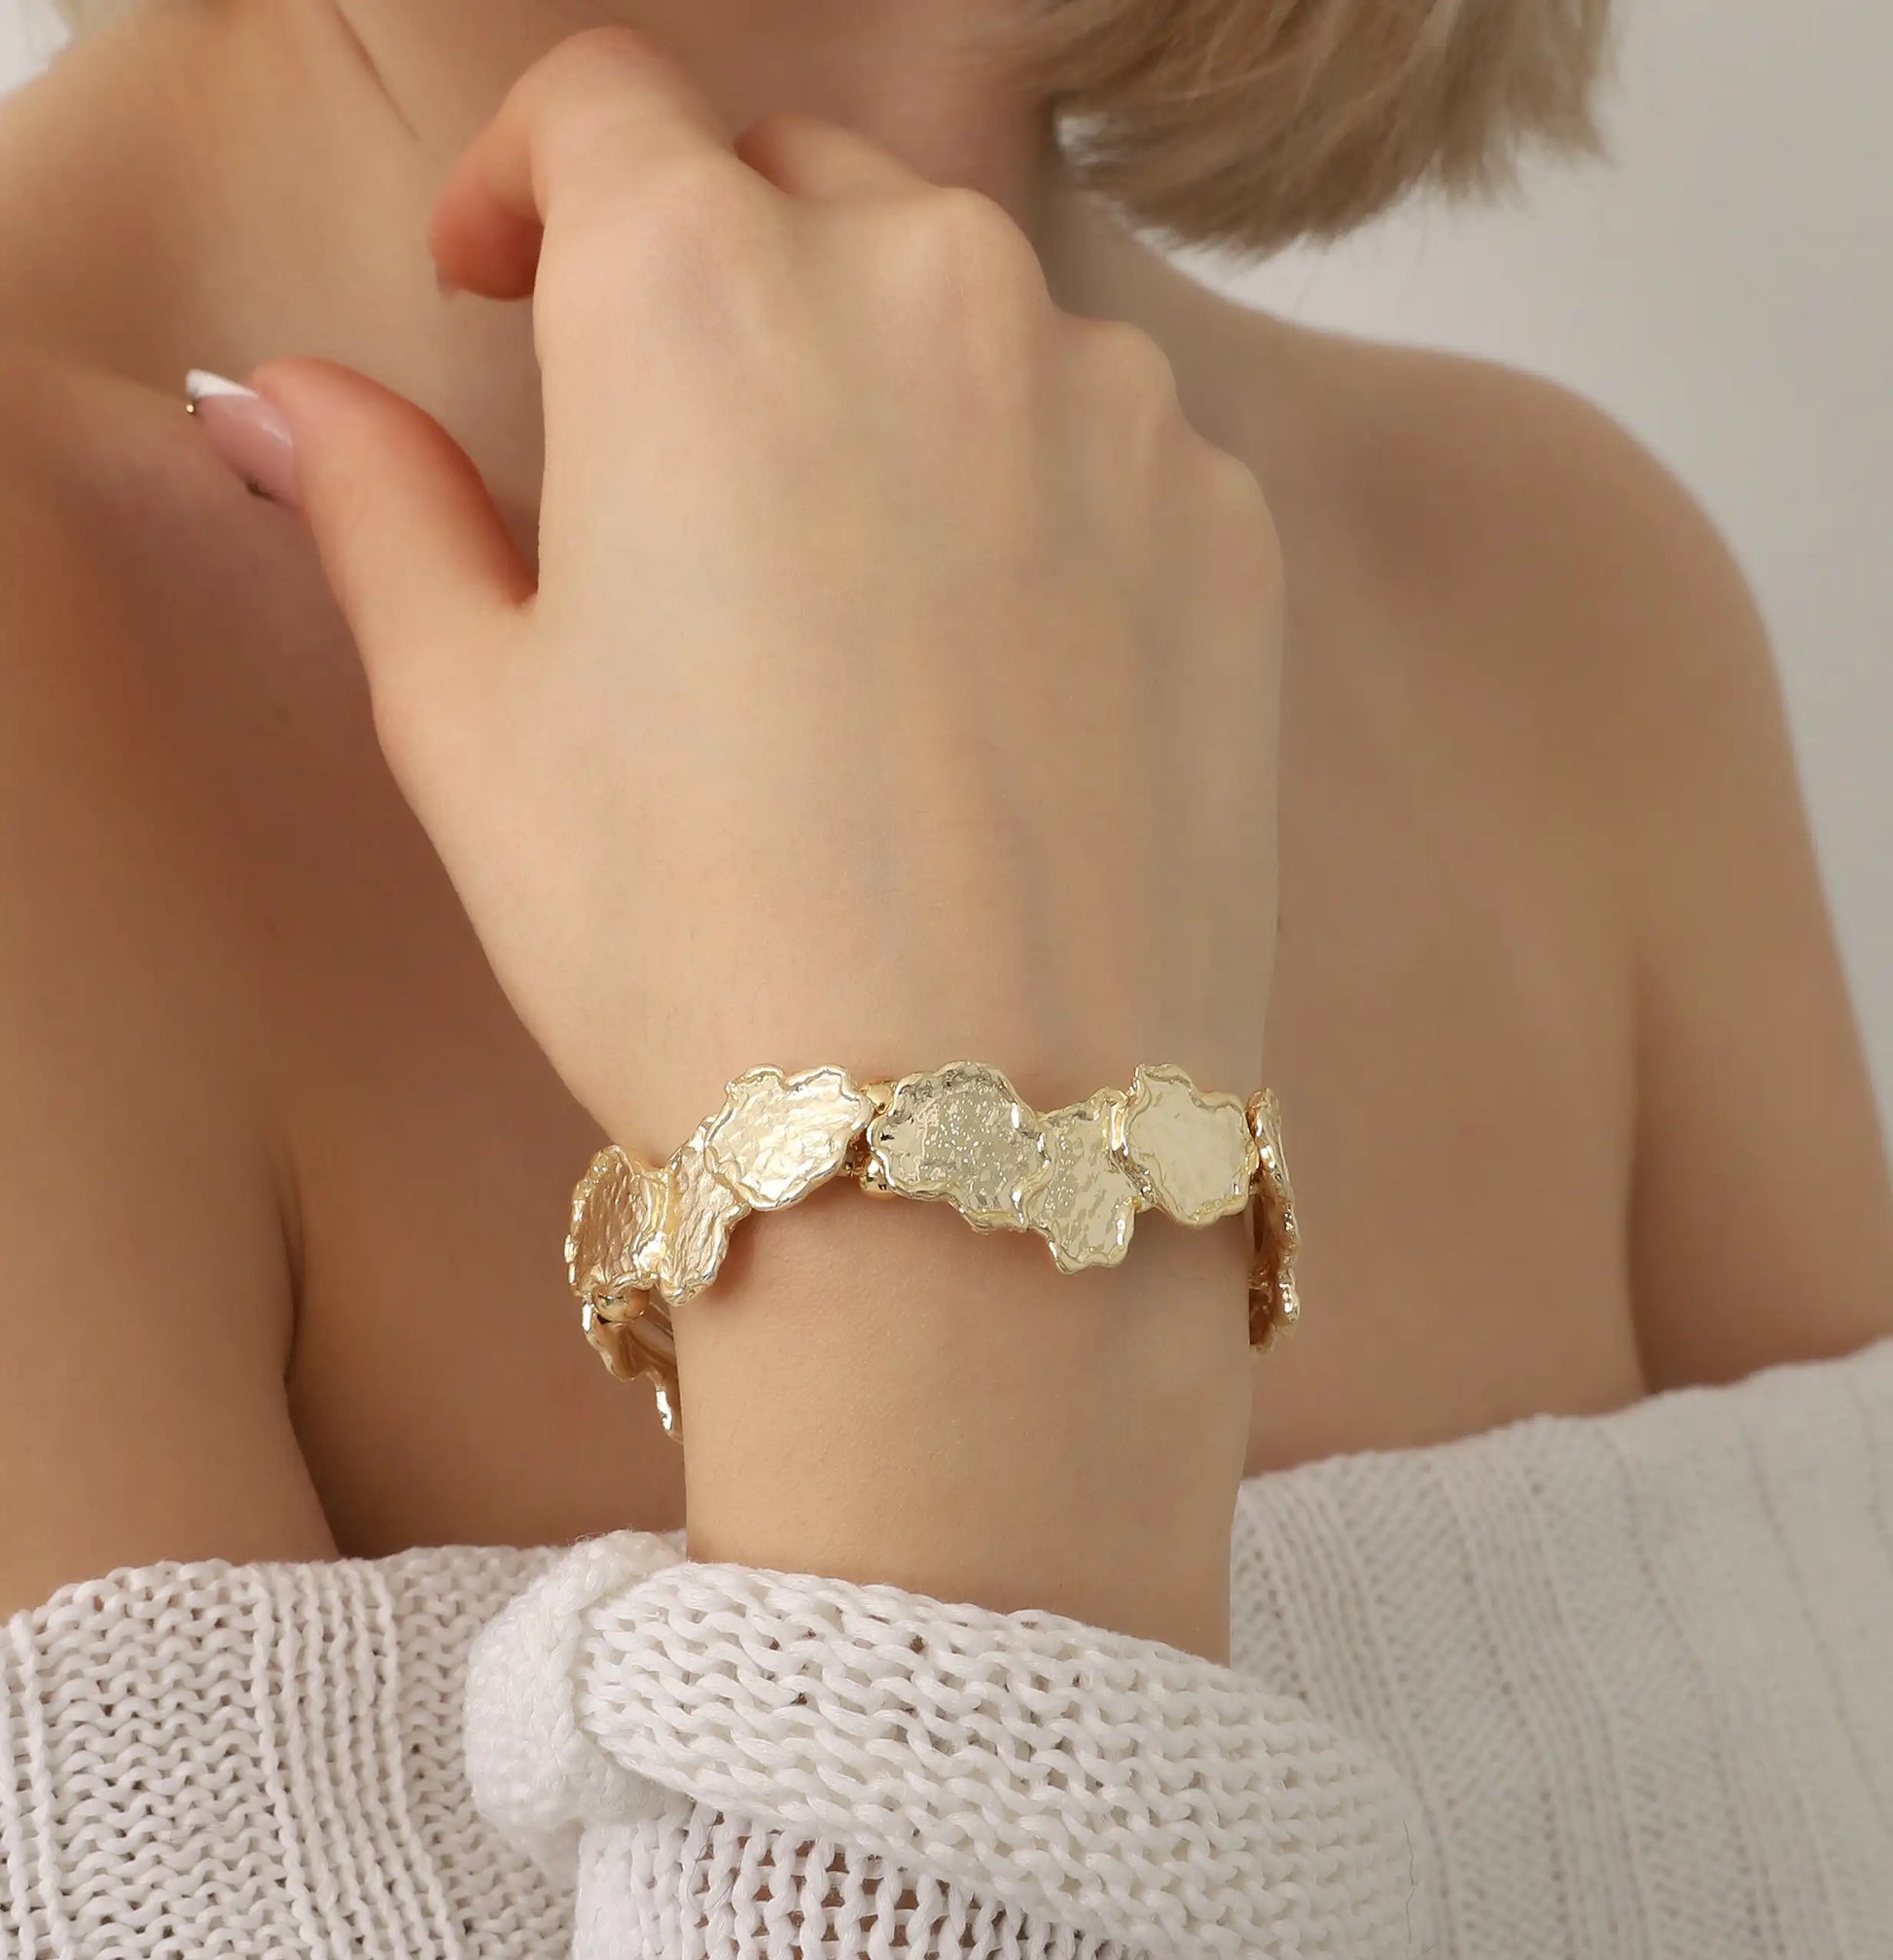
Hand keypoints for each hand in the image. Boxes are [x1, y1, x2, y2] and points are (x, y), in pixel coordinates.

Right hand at [248, 27, 1283, 1163]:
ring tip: (839, 607)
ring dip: (885, 389)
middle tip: (671, 467)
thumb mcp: (471, 725)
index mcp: (701, 296)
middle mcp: (930, 289)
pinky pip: (1107, 439)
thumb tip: (289, 400)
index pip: (606, 106)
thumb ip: (380, 508)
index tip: (510, 281)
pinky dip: (1033, 493)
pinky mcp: (1230, 528)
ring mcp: (1112, 404)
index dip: (533, 180)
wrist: (975, 1148)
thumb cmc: (689, 946)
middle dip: (713, 277)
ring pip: (969, 310)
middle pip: (799, 186)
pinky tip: (986, 671)